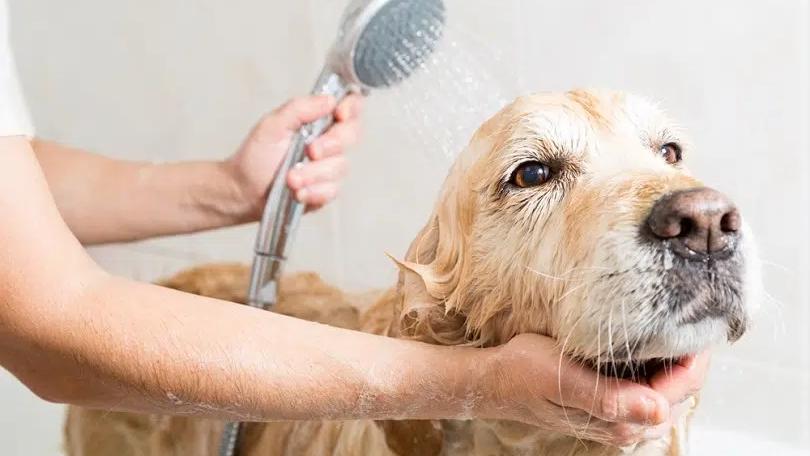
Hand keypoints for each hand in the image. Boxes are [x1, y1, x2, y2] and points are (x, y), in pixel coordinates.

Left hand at [225, 94, 362, 217]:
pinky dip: (314, 192)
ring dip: (314, 174)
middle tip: (310, 151)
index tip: (339, 114)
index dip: (352, 108)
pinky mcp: (326, 190)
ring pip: (340, 166)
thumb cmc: (256, 156)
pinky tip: (298, 192)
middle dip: (331, 144)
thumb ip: (300, 109)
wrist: (244, 190)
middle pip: (352, 135)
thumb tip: (329, 100)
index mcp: (318, 120)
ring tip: (291, 179)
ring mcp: (329, 167)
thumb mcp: (272, 125)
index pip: (350, 106)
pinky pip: (332, 190)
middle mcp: (329, 141)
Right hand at [477, 334, 708, 447]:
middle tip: (694, 316)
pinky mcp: (610, 405)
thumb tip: (659, 410)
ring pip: (667, 390)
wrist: (495, 380)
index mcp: (619, 419)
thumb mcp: (563, 378)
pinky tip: (651, 344)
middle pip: (680, 392)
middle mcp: (625, 424)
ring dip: (675, 362)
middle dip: (690, 358)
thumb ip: (610, 397)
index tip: (702, 321)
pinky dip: (658, 367)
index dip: (696, 356)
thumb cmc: (524, 373)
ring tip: (677, 326)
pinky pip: (649, 388)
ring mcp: (618, 417)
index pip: (681, 389)